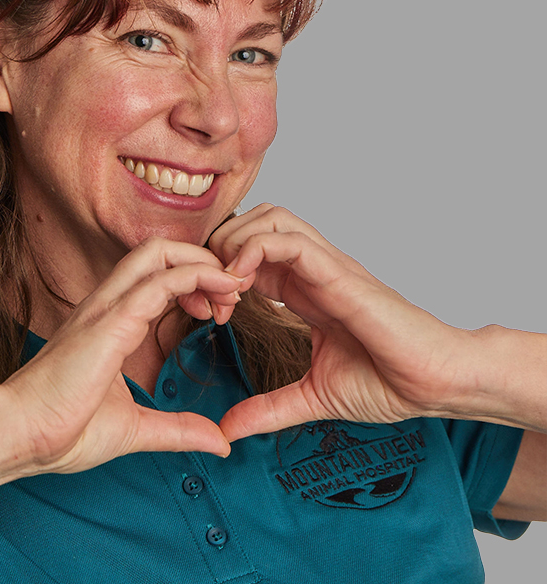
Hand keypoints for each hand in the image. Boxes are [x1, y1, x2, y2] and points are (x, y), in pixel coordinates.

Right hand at [0, 238, 240, 475]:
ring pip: (159, 254)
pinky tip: (219, 295)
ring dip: (203, 264)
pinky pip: (158, 283)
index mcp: (109, 321)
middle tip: (232, 293)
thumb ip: (178, 428)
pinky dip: (195, 278)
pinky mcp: (110, 322)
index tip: (219, 310)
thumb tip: (219, 441)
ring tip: (231, 289)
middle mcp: (107, 305)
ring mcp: (106, 308)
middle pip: (159, 251)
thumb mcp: (136, 428)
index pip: (156, 275)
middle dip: (202, 261)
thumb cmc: (62, 430)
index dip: (194, 281)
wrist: (20, 436)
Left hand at [208, 204, 471, 440]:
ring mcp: (327, 267)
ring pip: (270, 218)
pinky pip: (290, 240)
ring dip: (235, 242)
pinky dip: (255, 250)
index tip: (210, 312)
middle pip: (254, 220)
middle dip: (221, 247)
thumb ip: (267, 409)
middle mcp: (312, 270)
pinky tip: (242, 284)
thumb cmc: (389, 382)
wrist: (436, 385)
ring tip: (227, 286)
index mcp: (302, 289)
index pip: (249, 252)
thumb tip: (227, 431)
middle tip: (212, 292)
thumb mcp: (312, 397)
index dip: (219, 272)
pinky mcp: (340, 274)